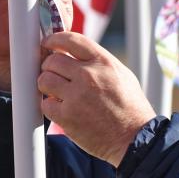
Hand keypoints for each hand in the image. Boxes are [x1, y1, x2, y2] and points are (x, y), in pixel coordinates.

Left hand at [38, 32, 156, 165]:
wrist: (134, 138)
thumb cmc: (131, 108)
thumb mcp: (123, 75)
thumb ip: (99, 62)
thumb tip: (75, 54)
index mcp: (103, 62)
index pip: (71, 39)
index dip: (55, 39)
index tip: (49, 43)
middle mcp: (89, 75)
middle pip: (52, 60)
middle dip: (50, 67)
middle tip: (55, 76)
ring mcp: (76, 96)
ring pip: (44, 80)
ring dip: (47, 86)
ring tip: (56, 92)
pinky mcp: (67, 116)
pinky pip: (45, 103)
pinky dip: (50, 106)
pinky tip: (61, 109)